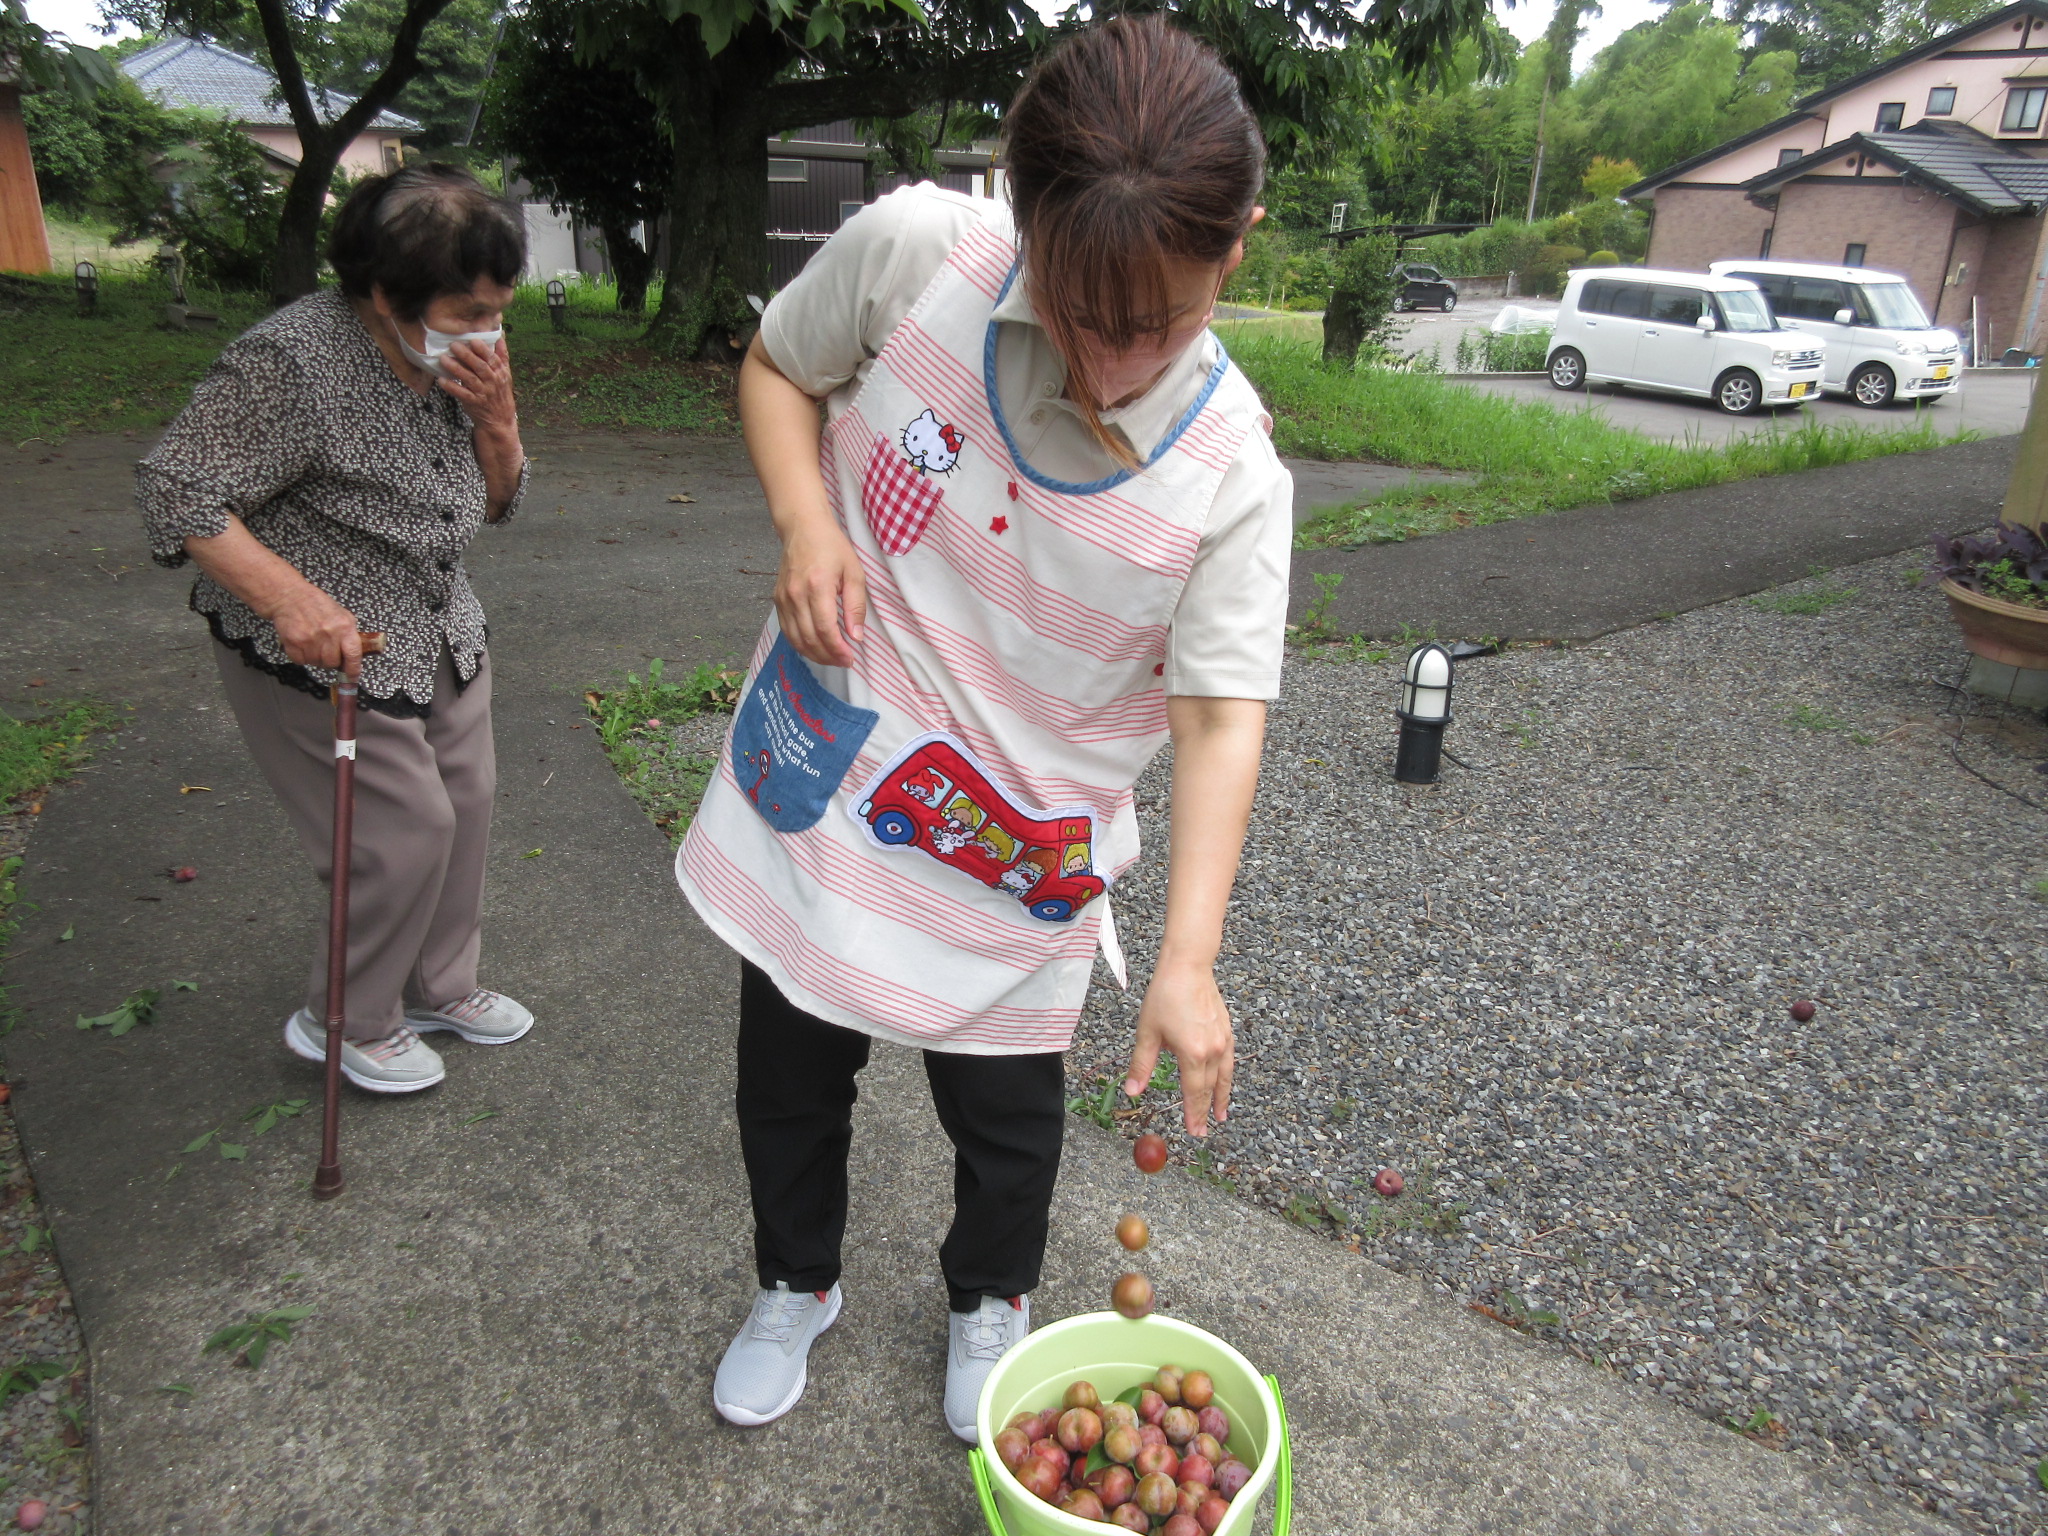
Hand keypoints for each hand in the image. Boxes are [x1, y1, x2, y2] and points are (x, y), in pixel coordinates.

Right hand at [267, 584, 365, 677]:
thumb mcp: (342, 615)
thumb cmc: (317, 605)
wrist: (290, 597)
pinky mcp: (293, 642)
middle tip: (327, 651)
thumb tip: (354, 656)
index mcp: (344, 627)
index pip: (353, 654)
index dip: (353, 669)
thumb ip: (349, 634)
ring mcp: (310, 639)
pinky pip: (301, 661)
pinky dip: (302, 656)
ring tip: (313, 643)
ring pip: (316, 663)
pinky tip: (303, 643)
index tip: (353, 678)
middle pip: (332, 663)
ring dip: (315, 658)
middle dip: (331, 660)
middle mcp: (328, 634)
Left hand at [438, 335, 517, 438]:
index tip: (472, 340)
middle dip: (467, 356)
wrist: (500, 420)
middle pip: (480, 367)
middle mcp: (493, 382)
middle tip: (454, 345)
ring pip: (470, 379)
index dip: (483, 349)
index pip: (492, 359)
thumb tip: (501, 335)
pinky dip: (452, 387)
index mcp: (500, 373)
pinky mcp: (473, 403)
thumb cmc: (500, 393)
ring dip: (456, 369)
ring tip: (444, 359)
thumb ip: (502, 355)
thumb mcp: (506, 374)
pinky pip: (461, 394)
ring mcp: (483, 393)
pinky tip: (442, 380)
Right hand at [774, 517, 866, 667]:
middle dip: (828, 656)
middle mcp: (796, 595)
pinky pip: (787, 630)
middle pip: (810, 638)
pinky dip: (800, 644)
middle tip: (843, 662)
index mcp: (818, 586)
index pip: (825, 629)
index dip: (837, 649)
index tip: (850, 658)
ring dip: (814, 655)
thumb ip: (855, 606)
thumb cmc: (832, 547)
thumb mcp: (854, 572)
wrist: (803, 528)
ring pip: (796, 639)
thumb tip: (856, 636)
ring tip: (831, 659)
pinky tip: (814, 648)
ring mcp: (784, 598)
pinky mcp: (777, 599)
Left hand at [1123, 960, 1233, 1136]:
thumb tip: (1132, 1092)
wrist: (1189, 966)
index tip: (1193, 1131)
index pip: (1194, 1093)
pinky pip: (1230, 1062)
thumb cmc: (1165, 995)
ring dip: (1222, 1098)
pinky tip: (1224, 1083)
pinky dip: (1227, 1077)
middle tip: (1202, 1131)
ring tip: (1221, 1116)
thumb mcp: (1147, 1032)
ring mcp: (1223, 1041)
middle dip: (1206, 1112)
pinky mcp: (1227, 1031)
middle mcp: (1213, 1051)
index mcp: (1193, 1053)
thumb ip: (1141, 1065)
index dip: (1193, 1114)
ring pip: (1225, 1077)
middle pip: (1210, 1089)